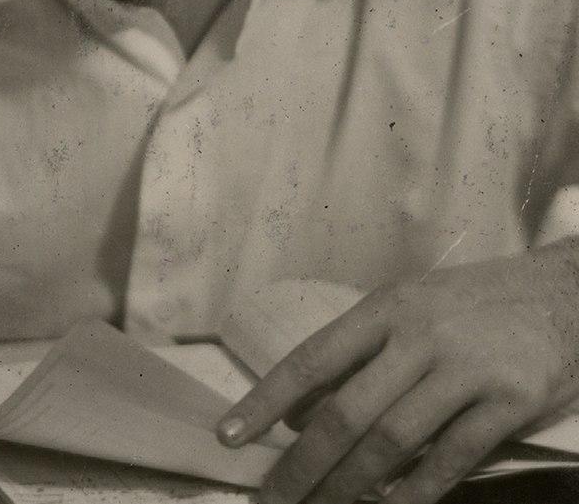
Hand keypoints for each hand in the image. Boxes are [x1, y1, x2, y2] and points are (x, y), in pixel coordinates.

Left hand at [217, 242, 578, 503]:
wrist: (562, 293)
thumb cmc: (474, 305)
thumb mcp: (411, 309)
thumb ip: (358, 357)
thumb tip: (295, 411)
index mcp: (388, 306)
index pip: (313, 357)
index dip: (266, 400)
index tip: (230, 436)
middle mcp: (420, 333)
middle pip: (346, 410)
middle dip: (302, 464)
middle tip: (273, 500)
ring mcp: (465, 367)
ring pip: (391, 440)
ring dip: (349, 486)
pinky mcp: (508, 400)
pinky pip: (450, 459)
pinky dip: (415, 491)